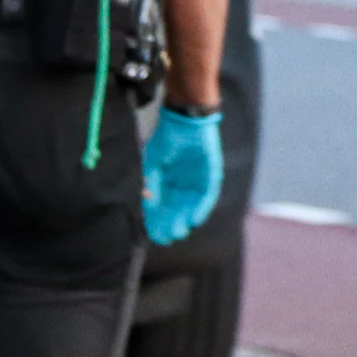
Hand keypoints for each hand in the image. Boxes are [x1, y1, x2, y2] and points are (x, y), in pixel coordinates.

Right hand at [140, 105, 224, 246]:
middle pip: (176, 212)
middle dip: (171, 225)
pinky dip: (201, 209)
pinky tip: (194, 219)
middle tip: (167, 237)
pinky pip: (207, 198)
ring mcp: (196, 183)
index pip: (161, 209)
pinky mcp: (210, 178)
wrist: (185, 120)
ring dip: (185, 221)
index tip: (154, 235)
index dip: (157, 222)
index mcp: (166, 184)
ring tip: (179, 231)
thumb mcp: (152, 161)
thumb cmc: (167, 138)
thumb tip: (146, 201)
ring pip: (191, 208)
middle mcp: (181, 187)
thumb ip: (150, 181)